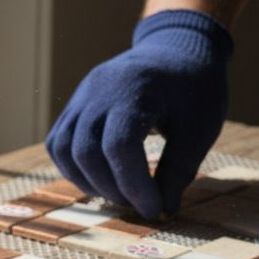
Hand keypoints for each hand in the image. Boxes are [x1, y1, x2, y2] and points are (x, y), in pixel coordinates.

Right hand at [46, 9, 231, 218]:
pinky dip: (73, 168)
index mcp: (135, 90)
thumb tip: (162, 208)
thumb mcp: (200, 127)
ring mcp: (81, 96)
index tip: (154, 209)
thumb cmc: (194, 88)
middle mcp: (99, 90)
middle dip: (111, 189)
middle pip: (86, 151)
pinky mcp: (74, 105)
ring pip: (63, 149)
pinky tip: (100, 180)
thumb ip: (180, 168)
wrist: (177, 49)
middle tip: (138, 204)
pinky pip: (58, 142)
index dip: (134, 185)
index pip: (119, 146)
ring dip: (87, 182)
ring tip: (118, 194)